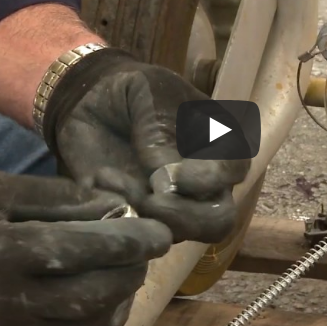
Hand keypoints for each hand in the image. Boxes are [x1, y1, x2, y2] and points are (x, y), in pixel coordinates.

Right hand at [0, 170, 171, 325]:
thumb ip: (55, 196)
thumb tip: (113, 205)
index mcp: (1, 253)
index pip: (78, 250)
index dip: (126, 240)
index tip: (158, 230)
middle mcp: (10, 303)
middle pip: (94, 292)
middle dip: (133, 267)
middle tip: (150, 244)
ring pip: (92, 324)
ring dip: (125, 293)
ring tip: (131, 265)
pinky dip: (108, 324)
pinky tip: (113, 298)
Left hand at [41, 49, 249, 243]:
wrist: (93, 98)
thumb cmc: (134, 90)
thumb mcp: (148, 92)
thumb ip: (160, 129)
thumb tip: (165, 180)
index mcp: (219, 145)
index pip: (234, 173)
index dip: (210, 179)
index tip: (173, 174)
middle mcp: (203, 184)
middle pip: (217, 222)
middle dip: (183, 217)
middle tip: (147, 199)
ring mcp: (171, 206)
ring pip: (176, 234)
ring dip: (141, 212)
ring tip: (105, 177)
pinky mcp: (137, 218)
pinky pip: (136, 235)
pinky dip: (116, 217)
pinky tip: (97, 183)